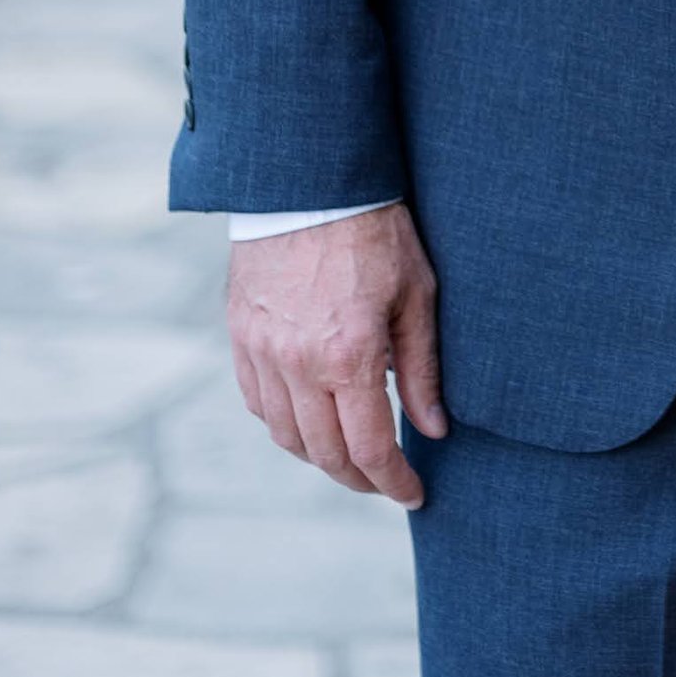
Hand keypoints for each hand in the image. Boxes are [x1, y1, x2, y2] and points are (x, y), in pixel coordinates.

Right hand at [227, 204, 447, 507]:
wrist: (310, 182)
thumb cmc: (376, 233)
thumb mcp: (416, 296)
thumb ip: (422, 370)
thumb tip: (434, 428)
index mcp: (348, 356)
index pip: (369, 448)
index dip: (393, 481)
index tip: (414, 494)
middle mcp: (297, 364)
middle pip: (324, 453)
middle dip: (359, 479)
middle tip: (386, 481)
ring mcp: (261, 352)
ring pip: (285, 435)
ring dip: (319, 457)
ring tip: (351, 455)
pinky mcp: (240, 336)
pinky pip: (257, 403)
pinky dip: (284, 424)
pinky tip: (310, 420)